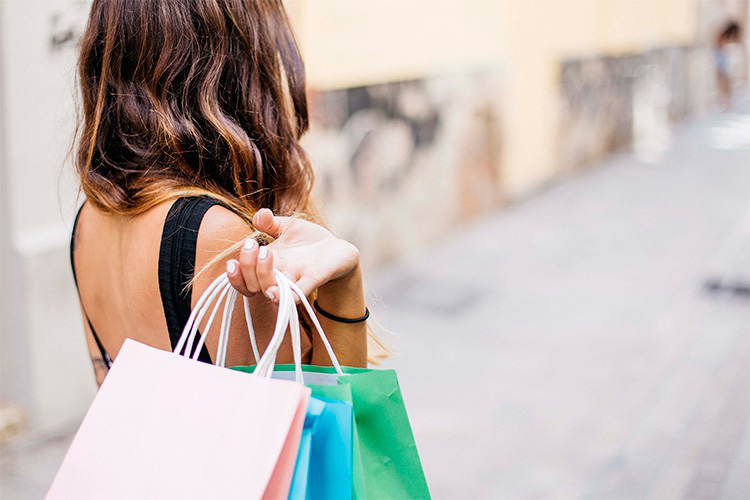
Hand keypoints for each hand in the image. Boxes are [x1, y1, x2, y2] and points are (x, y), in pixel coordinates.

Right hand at [225, 208, 360, 302]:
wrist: (338, 250)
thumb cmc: (309, 241)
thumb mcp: (288, 227)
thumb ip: (270, 223)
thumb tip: (259, 214)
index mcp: (268, 265)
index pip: (243, 279)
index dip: (234, 276)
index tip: (232, 262)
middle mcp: (278, 276)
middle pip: (252, 285)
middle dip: (248, 266)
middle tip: (254, 245)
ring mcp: (295, 280)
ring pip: (271, 290)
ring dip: (262, 275)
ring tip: (265, 253)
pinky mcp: (314, 280)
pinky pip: (297, 294)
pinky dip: (287, 296)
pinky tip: (276, 292)